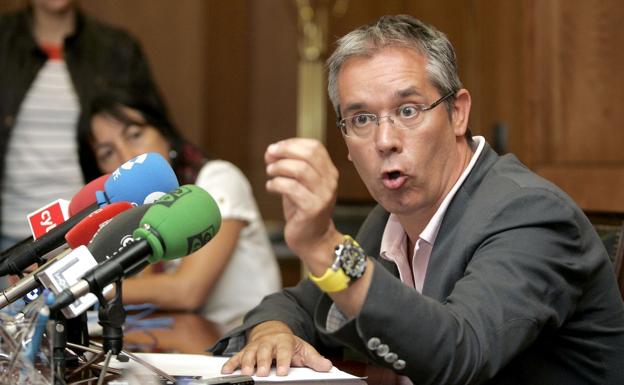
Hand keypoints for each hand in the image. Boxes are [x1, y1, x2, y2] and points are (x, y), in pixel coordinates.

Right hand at [221, 321, 332, 375]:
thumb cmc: (288, 344)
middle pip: (264, 352)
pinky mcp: (245, 351)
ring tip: (246, 373)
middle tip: (263, 373)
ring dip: (246, 363)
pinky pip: (236, 357)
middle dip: (263, 362)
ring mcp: (255, 346)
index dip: (284, 360)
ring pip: (249, 354)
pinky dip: (230, 363)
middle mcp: (267, 342)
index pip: (284, 350)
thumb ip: (314, 359)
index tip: (284, 371)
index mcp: (283, 341)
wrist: (272, 331)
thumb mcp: (303, 349)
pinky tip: (226, 371)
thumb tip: (328, 367)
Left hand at [265, 138, 341, 271]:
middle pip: (308, 154)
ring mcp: (323, 195)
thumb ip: (288, 168)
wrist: (314, 240)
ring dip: (279, 168)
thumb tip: (270, 152)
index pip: (315, 146)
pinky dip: (277, 184)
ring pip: (300, 170)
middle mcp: (330, 182)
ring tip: (270, 173)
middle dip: (284, 151)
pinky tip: (271, 187)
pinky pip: (292, 188)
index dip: (292, 143)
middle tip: (269, 157)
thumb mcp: (299, 185)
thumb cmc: (303, 211)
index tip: (275, 149)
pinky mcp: (313, 209)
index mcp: (329, 172)